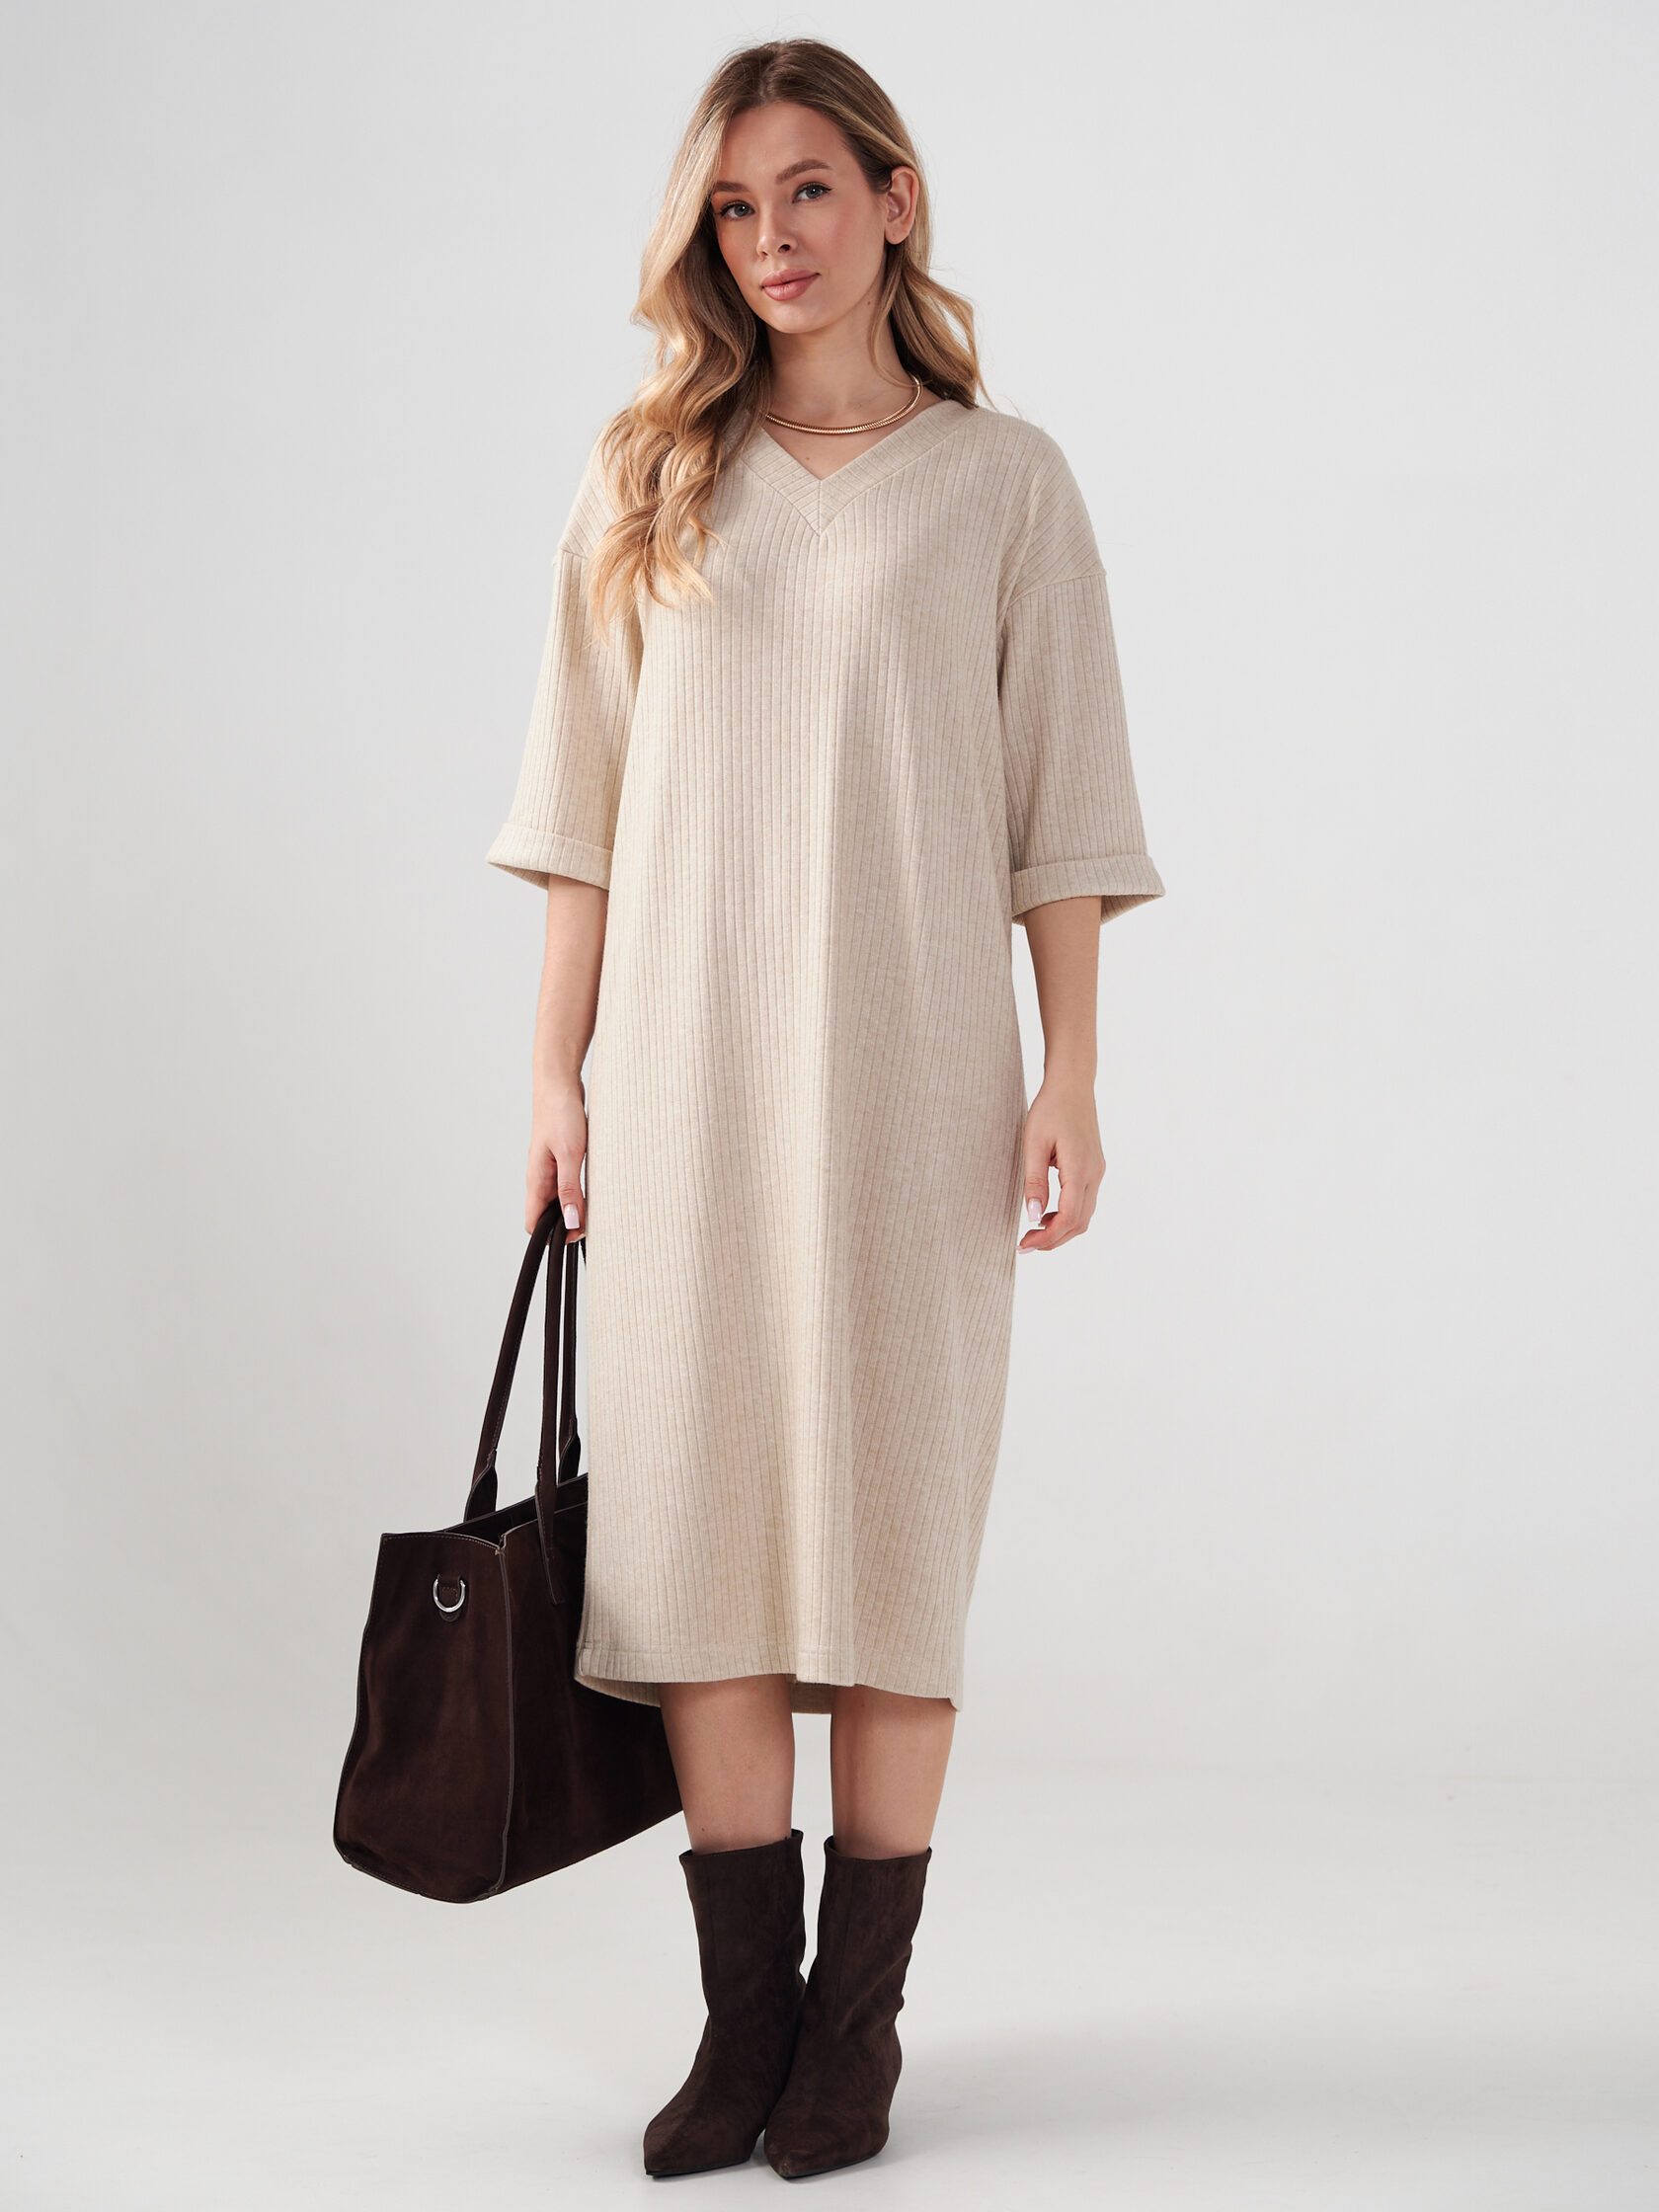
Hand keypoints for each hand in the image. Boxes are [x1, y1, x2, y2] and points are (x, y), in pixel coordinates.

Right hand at [527, 1075, 587, 1237]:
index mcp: (536, 1180)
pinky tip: (595, 1192)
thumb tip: (570, 1221)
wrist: (559, 1084)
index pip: (533, 1223)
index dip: (550, 1236)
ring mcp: (550, 1168)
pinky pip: (568, 1185)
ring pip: (559, 1201)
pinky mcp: (562, 1159)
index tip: (574, 1237)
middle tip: (593, 1227)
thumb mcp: (570, 1154)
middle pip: (548, 1215)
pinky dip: (580, 1193)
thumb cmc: (560, 1114)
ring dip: (576, 1209)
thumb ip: (569, 1189)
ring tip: (597, 1212)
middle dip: (566, 1226)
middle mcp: (540, 1178)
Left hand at [1018, 1076, 1104, 1251]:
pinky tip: (1048, 1213)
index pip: (1068, 1218)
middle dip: (1054, 1240)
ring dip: (1061, 1229)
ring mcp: (1097, 1171)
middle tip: (1026, 1244)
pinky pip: (1085, 1201)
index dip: (1047, 1238)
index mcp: (1080, 1169)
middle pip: (1079, 1223)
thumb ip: (1034, 1181)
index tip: (1024, 1245)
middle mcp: (1094, 1174)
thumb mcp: (1033, 1144)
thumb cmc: (1050, 1109)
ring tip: (1034, 1231)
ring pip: (1085, 1215)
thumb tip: (1033, 1216)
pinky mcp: (1094, 1168)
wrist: (1072, 1085)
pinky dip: (1068, 1215)